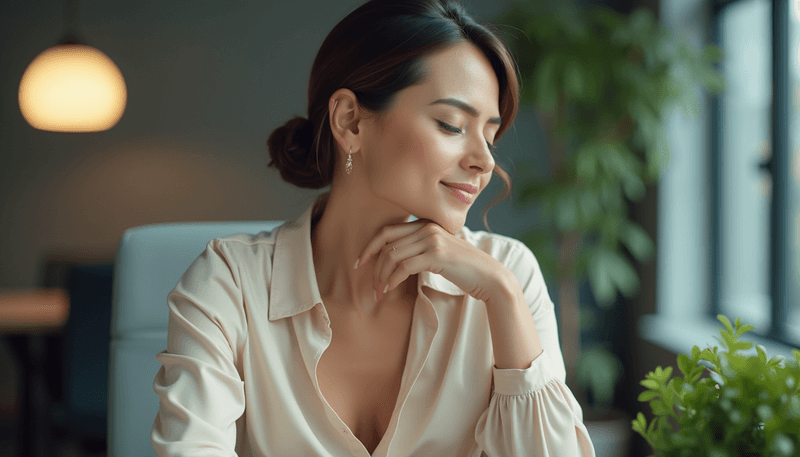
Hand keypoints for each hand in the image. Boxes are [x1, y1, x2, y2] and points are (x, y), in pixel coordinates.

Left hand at [354, 219, 508, 302]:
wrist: (489, 276)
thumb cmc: (463, 268)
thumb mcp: (439, 252)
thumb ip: (420, 248)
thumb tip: (393, 260)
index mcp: (425, 223)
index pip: (388, 230)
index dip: (370, 246)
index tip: (360, 262)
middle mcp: (427, 227)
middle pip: (387, 243)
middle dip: (373, 265)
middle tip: (372, 285)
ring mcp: (432, 239)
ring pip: (393, 255)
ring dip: (382, 276)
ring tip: (380, 292)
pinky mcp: (436, 254)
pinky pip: (404, 266)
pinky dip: (393, 280)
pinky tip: (390, 290)